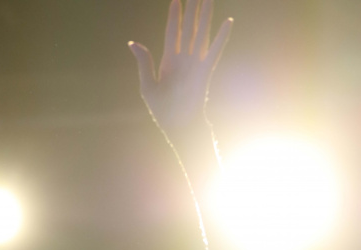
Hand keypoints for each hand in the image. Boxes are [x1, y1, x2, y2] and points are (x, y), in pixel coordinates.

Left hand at [129, 0, 231, 138]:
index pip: (172, 32)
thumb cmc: (162, 111)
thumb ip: (143, 63)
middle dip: (192, 9)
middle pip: (188, 28)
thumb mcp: (147, 87)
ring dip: (206, 16)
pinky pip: (214, 50)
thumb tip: (133, 43)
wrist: (179, 127)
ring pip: (201, 33)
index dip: (173, 16)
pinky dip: (221, 36)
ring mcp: (195, 63)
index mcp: (168, 61)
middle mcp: (183, 58)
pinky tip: (228, 21)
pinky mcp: (205, 71)